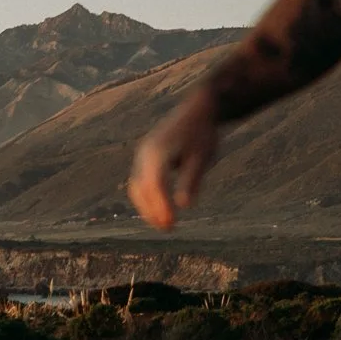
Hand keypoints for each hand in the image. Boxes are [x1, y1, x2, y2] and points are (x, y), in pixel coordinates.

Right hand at [127, 87, 219, 228]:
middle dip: (153, 210)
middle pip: (142, 188)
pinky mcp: (146, 157)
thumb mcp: (201, 157)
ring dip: (147, 207)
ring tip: (164, 224)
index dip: (162, 206)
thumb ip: (191, 180)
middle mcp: (145, 153)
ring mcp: (143, 155)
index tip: (172, 224)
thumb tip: (184, 205)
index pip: (156, 185)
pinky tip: (160, 210)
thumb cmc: (202, 134)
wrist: (198, 111)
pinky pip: (140, 181)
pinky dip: (147, 197)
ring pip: (138, 186)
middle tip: (168, 229)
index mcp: (158, 152)